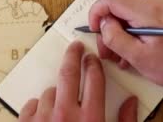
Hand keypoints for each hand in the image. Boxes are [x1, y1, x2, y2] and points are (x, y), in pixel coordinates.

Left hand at [19, 41, 137, 121]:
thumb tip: (131, 102)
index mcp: (91, 119)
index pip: (94, 79)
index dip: (94, 65)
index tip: (92, 58)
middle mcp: (66, 115)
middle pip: (68, 74)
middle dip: (73, 56)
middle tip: (75, 48)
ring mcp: (43, 120)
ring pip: (49, 92)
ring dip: (56, 94)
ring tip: (61, 106)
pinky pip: (31, 105)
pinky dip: (39, 108)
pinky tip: (45, 116)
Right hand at [88, 0, 162, 93]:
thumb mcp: (138, 57)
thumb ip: (115, 37)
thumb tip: (102, 24)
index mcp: (147, 9)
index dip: (96, 13)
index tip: (95, 31)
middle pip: (118, 7)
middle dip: (109, 29)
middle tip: (108, 52)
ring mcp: (161, 3)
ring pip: (127, 12)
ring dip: (121, 33)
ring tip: (122, 56)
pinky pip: (139, 15)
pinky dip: (132, 30)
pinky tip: (135, 49)